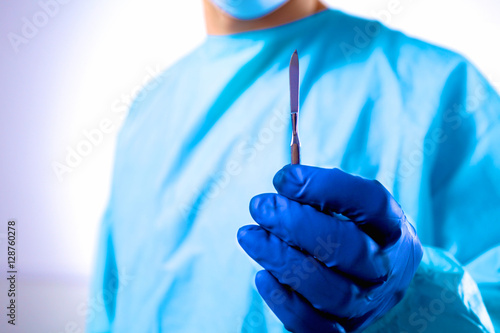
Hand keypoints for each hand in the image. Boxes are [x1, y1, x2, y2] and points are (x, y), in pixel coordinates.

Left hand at [237, 165, 422, 331]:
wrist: (377, 281)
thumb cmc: (354, 232)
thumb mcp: (351, 207)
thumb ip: (322, 193)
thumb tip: (284, 182)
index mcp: (393, 229)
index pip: (370, 203)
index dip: (325, 186)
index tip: (283, 178)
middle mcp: (388, 269)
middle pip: (348, 249)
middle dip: (295, 224)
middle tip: (259, 206)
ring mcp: (368, 305)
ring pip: (329, 291)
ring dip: (282, 260)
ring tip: (249, 236)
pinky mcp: (344, 330)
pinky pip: (315, 326)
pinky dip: (285, 302)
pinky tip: (262, 276)